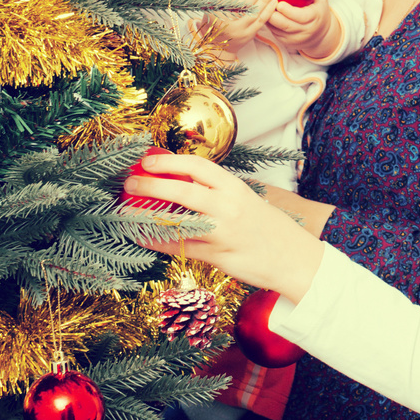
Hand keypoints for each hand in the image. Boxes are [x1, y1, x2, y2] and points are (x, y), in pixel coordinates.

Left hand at [127, 153, 323, 300]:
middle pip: (182, 190)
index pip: (198, 166)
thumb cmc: (266, 227)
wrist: (292, 258)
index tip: (147, 160)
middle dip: (151, 185)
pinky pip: (179, 247)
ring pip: (175, 221)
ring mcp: (221, 233)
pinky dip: (158, 241)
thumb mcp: (245, 200)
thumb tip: (176, 179)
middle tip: (131, 183)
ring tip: (127, 212)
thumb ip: (215, 192)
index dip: (169, 161)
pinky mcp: (215, 257)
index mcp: (235, 188)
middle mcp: (228, 207)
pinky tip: (143, 236)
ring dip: (146, 216)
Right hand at [213, 0, 278, 50]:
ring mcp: (238, 29)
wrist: (218, 42)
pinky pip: (261, 21)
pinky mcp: (248, 35)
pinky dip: (269, 10)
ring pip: (254, 12)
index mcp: (217, 9)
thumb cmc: (219, 18)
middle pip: (245, 3)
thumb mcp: (220, 3)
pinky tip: (274, 2)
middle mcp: (227, 20)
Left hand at [265, 0, 337, 55]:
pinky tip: (260, 11)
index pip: (300, 17)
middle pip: (285, 25)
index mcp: (313, 19)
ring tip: (258, 5)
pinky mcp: (284, 42)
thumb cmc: (319, 14)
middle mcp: (303, 31)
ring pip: (275, 29)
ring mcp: (293, 38)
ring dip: (266, 18)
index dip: (289, 12)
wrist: (320, 37)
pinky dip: (266, 22)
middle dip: (272, 14)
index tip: (279, 3)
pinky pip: (272, 32)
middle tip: (263, 1)